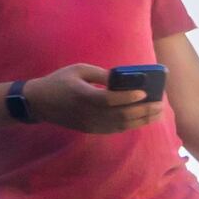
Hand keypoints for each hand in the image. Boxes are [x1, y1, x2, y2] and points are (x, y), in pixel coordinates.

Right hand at [23, 64, 167, 134]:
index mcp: (83, 96)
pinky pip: (115, 129)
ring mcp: (90, 124)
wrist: (39, 102)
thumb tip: (122, 80)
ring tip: (157, 113)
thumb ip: (100, 74)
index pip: (109, 100)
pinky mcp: (91, 130)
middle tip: (160, 105)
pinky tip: (142, 119)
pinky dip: (131, 125)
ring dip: (141, 120)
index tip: (144, 93)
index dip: (128, 98)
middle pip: (121, 116)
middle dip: (143, 111)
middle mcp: (88, 113)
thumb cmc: (58, 81)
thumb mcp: (78, 69)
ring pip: (121, 125)